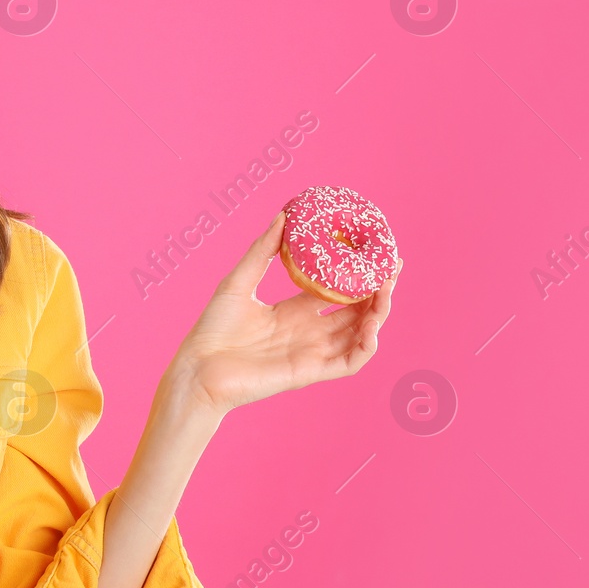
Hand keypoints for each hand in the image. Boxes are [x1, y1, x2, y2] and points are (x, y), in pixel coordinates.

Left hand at [164, 210, 400, 418]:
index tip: (375, 254)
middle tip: (391, 268)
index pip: (336, 293)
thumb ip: (262, 251)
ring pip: (359, 335)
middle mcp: (308, 332)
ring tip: (386, 291)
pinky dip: (366, 347)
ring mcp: (312, 353)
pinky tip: (372, 326)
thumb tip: (282, 215)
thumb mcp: (238, 281)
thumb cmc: (212, 329)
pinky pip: (349, 362)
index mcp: (293, 312)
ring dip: (378, 315)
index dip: (357, 277)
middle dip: (378, 292)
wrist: (197, 368)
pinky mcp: (310, 372)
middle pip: (355, 312)